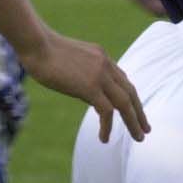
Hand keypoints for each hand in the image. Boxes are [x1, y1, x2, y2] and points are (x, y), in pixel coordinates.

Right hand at [18, 31, 150, 142]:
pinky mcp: (90, 86)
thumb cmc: (42, 50)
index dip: (129, 96)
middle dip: (139, 111)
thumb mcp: (69, 59)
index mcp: (101, 56)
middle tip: (146, 128)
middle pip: (130, 91)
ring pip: (125, 103)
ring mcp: (100, 75)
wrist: (36, 44)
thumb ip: (83, 73)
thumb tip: (88, 92)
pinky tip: (104, 138)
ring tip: (138, 137)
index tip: (134, 109)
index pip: (122, 79)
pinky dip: (107, 126)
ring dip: (133, 122)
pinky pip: (107, 111)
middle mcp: (106, 64)